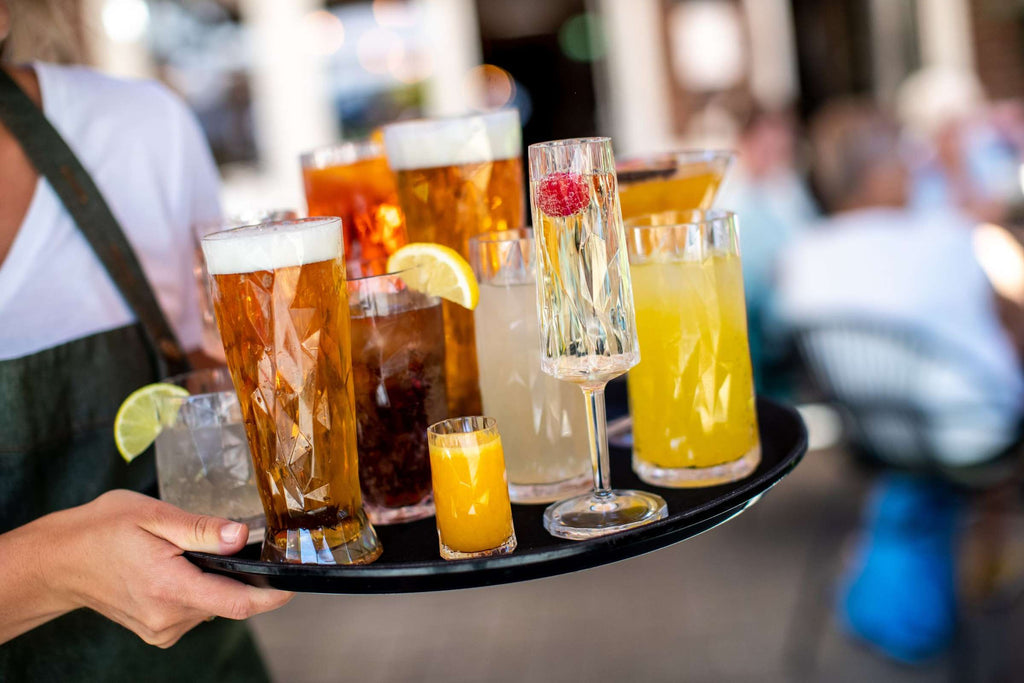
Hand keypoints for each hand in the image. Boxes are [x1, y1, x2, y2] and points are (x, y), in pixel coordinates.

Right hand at [39, 490, 291, 647]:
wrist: (59, 561)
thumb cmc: (102, 530)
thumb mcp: (152, 515)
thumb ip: (200, 528)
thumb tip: (241, 536)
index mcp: (169, 588)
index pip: (238, 603)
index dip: (273, 595)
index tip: (295, 581)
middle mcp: (167, 618)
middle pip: (230, 602)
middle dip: (240, 574)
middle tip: (229, 541)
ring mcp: (161, 629)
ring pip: (213, 605)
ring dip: (215, 580)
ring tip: (187, 551)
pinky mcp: (158, 631)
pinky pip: (196, 610)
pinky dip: (199, 589)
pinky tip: (177, 567)